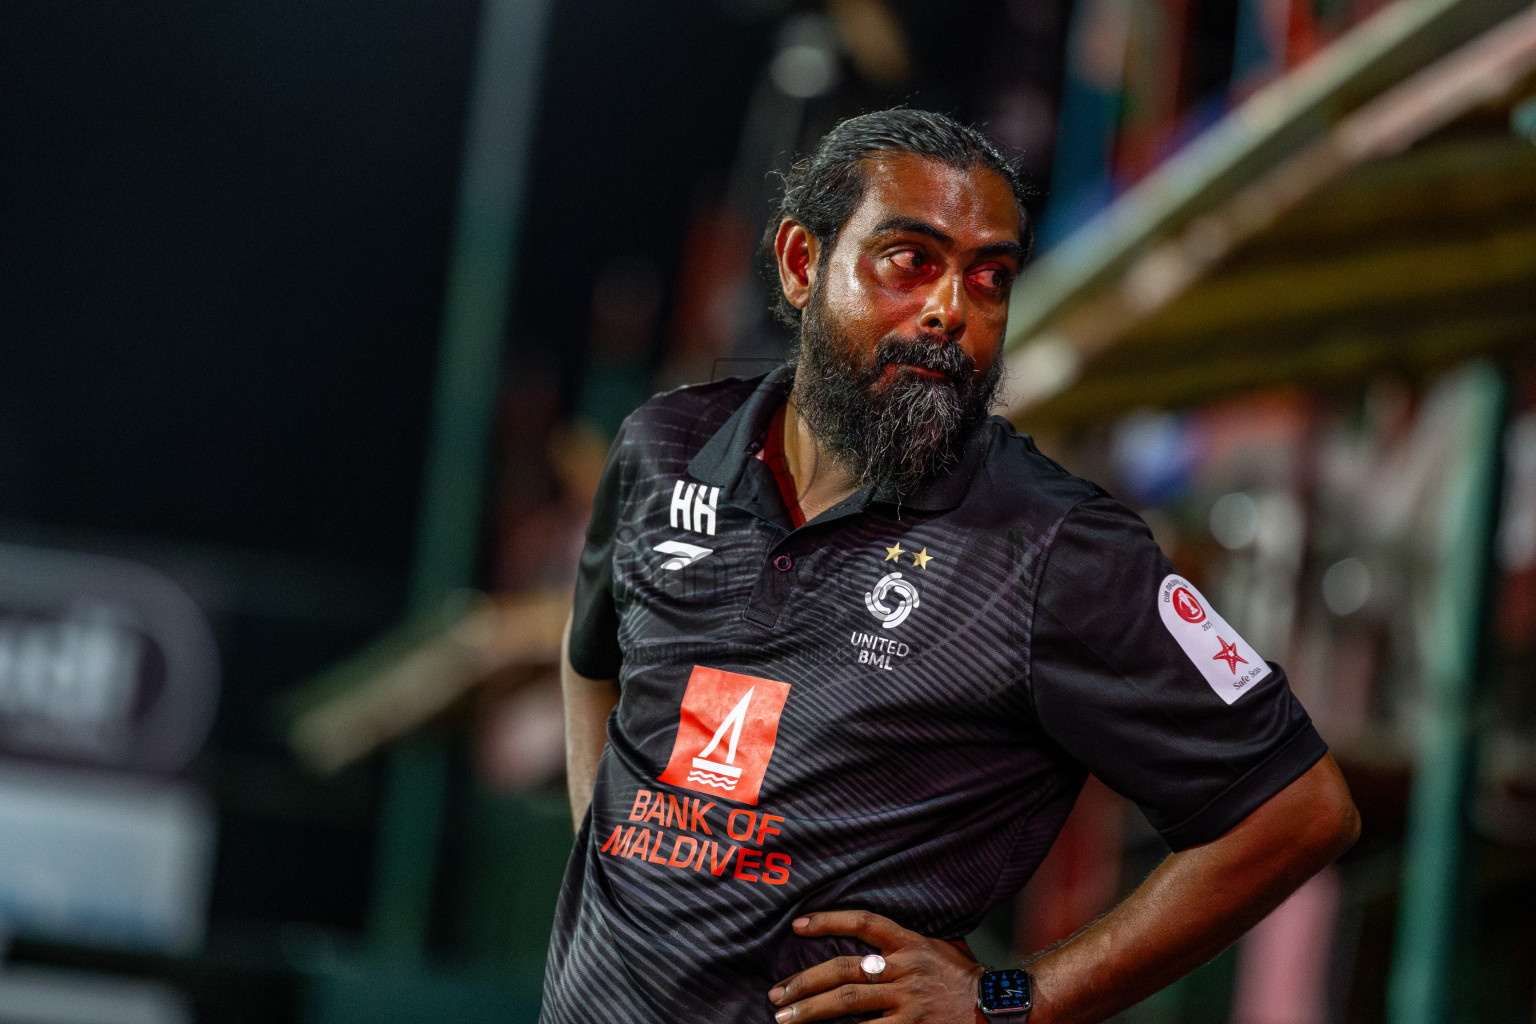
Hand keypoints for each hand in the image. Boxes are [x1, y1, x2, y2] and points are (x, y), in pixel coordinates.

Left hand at [768, 910, 984, 1022]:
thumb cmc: (965, 978)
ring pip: (848, 1002)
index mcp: (909, 942)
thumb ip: (904, 943)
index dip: (827, 921)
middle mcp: (904, 967)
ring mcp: (907, 999)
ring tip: (784, 1018)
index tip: (798, 926)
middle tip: (777, 994)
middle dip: (804, 982)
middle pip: (843, 969)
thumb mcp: (937, 946)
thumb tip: (869, 941)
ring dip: (811, 1011)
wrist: (997, 1008)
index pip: (862, 922)